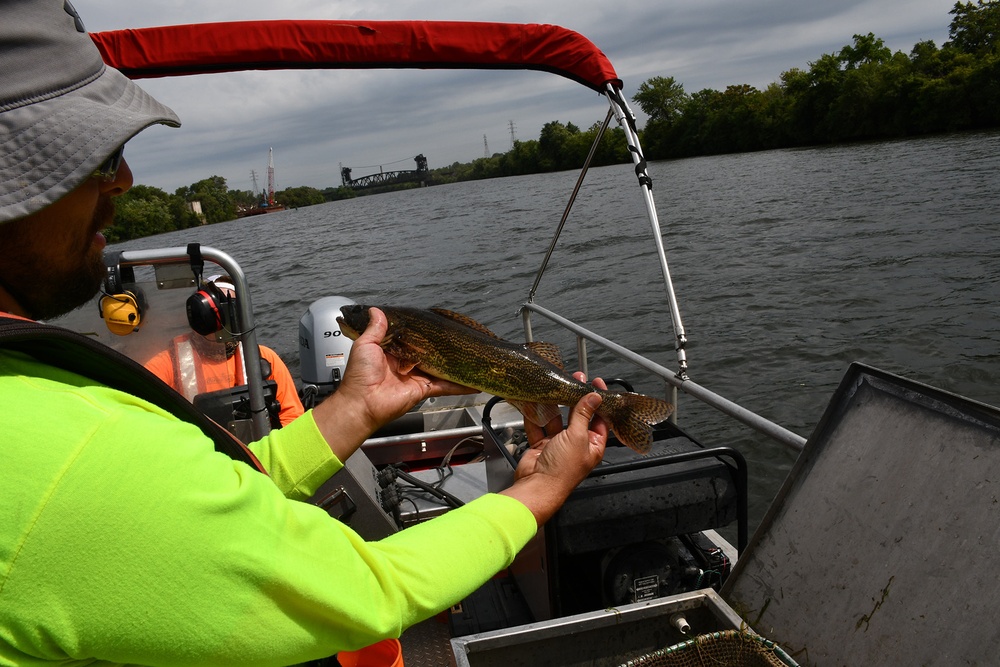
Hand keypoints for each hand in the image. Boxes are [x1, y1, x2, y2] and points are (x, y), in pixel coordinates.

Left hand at [313, 307, 474, 460]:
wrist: (362, 403)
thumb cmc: (360, 375)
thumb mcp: (365, 345)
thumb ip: (375, 329)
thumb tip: (376, 310)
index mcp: (392, 352)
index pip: (410, 339)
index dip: (421, 332)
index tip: (434, 323)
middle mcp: (405, 363)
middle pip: (428, 352)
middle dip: (441, 347)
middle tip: (457, 336)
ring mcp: (416, 377)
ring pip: (439, 368)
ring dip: (453, 365)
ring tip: (470, 356)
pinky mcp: (423, 389)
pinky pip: (443, 386)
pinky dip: (458, 386)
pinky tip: (472, 382)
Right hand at [501, 373, 607, 525]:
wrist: (537, 486)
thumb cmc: (563, 470)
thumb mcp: (577, 437)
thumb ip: (583, 415)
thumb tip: (594, 398)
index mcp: (592, 445)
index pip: (599, 418)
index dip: (598, 401)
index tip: (596, 384)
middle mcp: (576, 444)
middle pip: (578, 416)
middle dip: (575, 399)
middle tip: (575, 380)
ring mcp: (557, 444)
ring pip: (556, 419)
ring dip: (554, 406)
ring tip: (554, 388)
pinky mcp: (540, 445)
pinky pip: (538, 426)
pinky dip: (535, 416)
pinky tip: (535, 402)